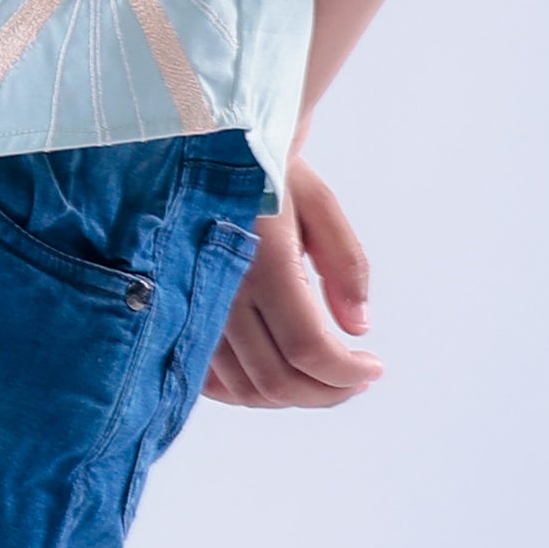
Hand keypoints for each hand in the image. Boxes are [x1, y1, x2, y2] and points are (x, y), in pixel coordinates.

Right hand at [202, 156, 382, 411]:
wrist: (193, 151)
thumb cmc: (260, 171)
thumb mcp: (317, 201)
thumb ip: (346, 264)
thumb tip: (358, 327)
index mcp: (262, 260)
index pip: (308, 348)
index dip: (347, 373)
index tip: (374, 368)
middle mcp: (220, 291)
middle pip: (277, 380)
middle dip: (327, 392)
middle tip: (356, 380)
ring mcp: (191, 309)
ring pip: (244, 389)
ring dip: (292, 396)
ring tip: (323, 377)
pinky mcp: (174, 318)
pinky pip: (210, 381)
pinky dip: (249, 390)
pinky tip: (276, 370)